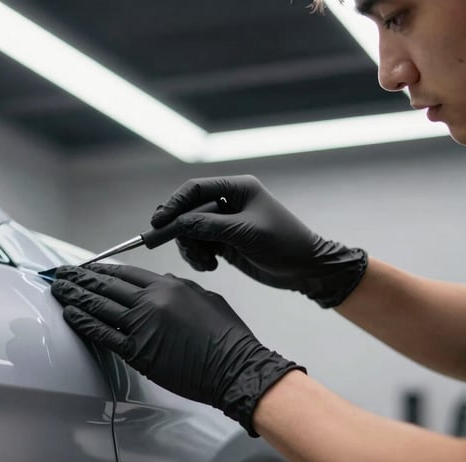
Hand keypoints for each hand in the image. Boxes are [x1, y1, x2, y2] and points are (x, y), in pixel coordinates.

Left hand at [50, 263, 304, 435]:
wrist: (235, 366)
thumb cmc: (226, 335)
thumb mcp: (204, 297)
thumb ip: (179, 287)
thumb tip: (161, 283)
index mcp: (168, 285)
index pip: (125, 272)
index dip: (101, 270)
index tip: (86, 269)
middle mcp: (151, 301)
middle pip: (106, 286)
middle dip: (79, 279)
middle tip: (59, 274)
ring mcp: (142, 326)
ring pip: (99, 306)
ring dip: (74, 297)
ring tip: (57, 289)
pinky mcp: (137, 352)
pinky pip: (103, 334)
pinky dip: (83, 323)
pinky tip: (69, 315)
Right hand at [151, 175, 367, 307]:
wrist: (306, 268)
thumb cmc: (284, 243)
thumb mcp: (245, 233)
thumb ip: (210, 226)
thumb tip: (178, 224)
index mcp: (238, 188)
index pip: (196, 189)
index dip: (174, 204)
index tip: (159, 222)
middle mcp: (229, 202)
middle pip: (188, 210)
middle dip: (180, 230)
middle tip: (169, 245)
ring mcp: (225, 223)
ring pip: (190, 230)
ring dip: (190, 248)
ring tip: (204, 262)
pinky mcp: (224, 241)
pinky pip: (198, 245)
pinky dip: (198, 256)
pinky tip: (210, 266)